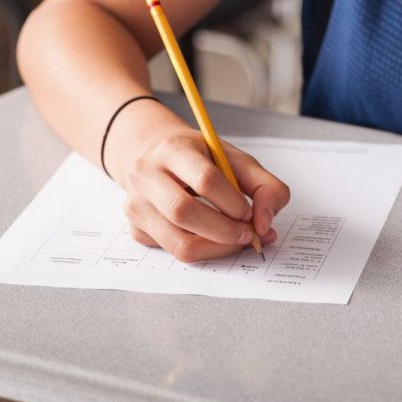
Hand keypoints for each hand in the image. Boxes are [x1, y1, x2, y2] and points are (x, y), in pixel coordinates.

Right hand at [111, 109, 289, 262]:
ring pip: (178, 242)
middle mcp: (146, 175)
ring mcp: (136, 204)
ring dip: (217, 249)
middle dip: (225, 231)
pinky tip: (216, 240)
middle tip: (248, 235)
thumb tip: (265, 224)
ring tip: (237, 241)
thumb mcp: (235, 160)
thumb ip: (265, 186)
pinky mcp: (137, 229)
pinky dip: (203, 253)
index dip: (233, 202)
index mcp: (173, 149)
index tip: (250, 213)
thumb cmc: (201, 160)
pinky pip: (174, 252)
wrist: (158, 159)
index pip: (205, 179)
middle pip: (184, 212)